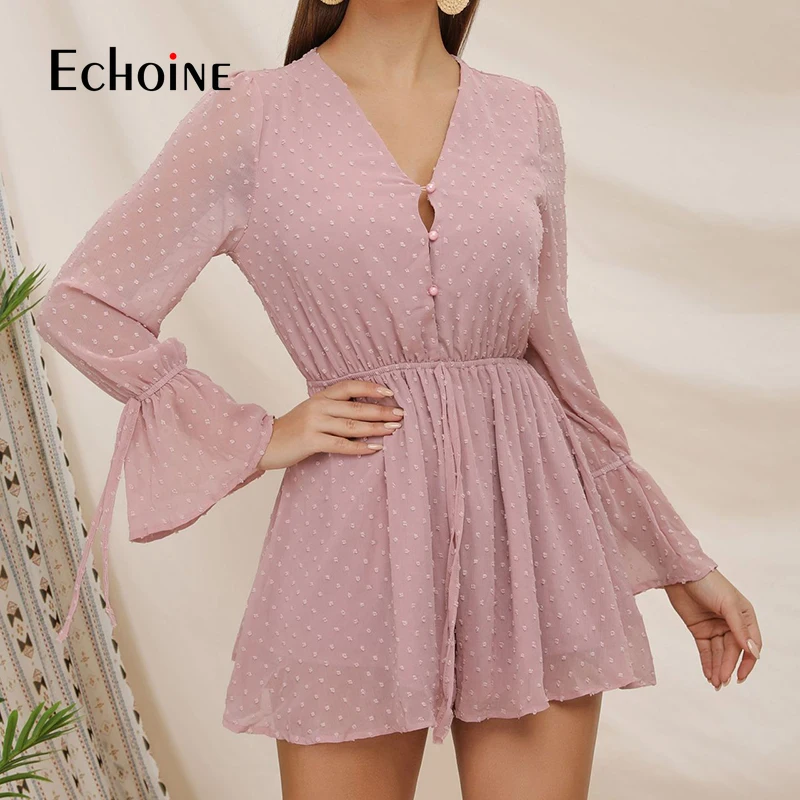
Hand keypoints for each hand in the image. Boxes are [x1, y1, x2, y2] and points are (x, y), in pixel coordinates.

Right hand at [256, 379, 403, 470]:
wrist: (265, 443)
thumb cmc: (293, 430)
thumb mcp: (312, 412)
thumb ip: (334, 409)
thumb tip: (365, 411)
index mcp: (320, 397)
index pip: (349, 386)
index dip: (370, 387)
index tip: (390, 391)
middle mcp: (318, 406)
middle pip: (355, 406)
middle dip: (381, 410)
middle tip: (400, 414)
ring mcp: (314, 423)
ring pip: (351, 425)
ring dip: (375, 427)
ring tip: (393, 429)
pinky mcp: (310, 441)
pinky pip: (341, 444)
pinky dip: (360, 446)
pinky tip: (375, 448)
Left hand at [664, 568, 761, 689]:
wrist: (681, 574)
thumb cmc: (709, 584)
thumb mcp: (728, 604)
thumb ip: (739, 628)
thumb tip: (752, 651)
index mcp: (745, 617)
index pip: (751, 645)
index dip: (748, 662)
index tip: (741, 676)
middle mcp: (732, 624)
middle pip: (732, 651)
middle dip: (727, 667)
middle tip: (722, 681)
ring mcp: (715, 627)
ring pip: (719, 653)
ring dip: (718, 668)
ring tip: (715, 684)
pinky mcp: (699, 629)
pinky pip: (706, 650)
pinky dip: (707, 663)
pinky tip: (708, 675)